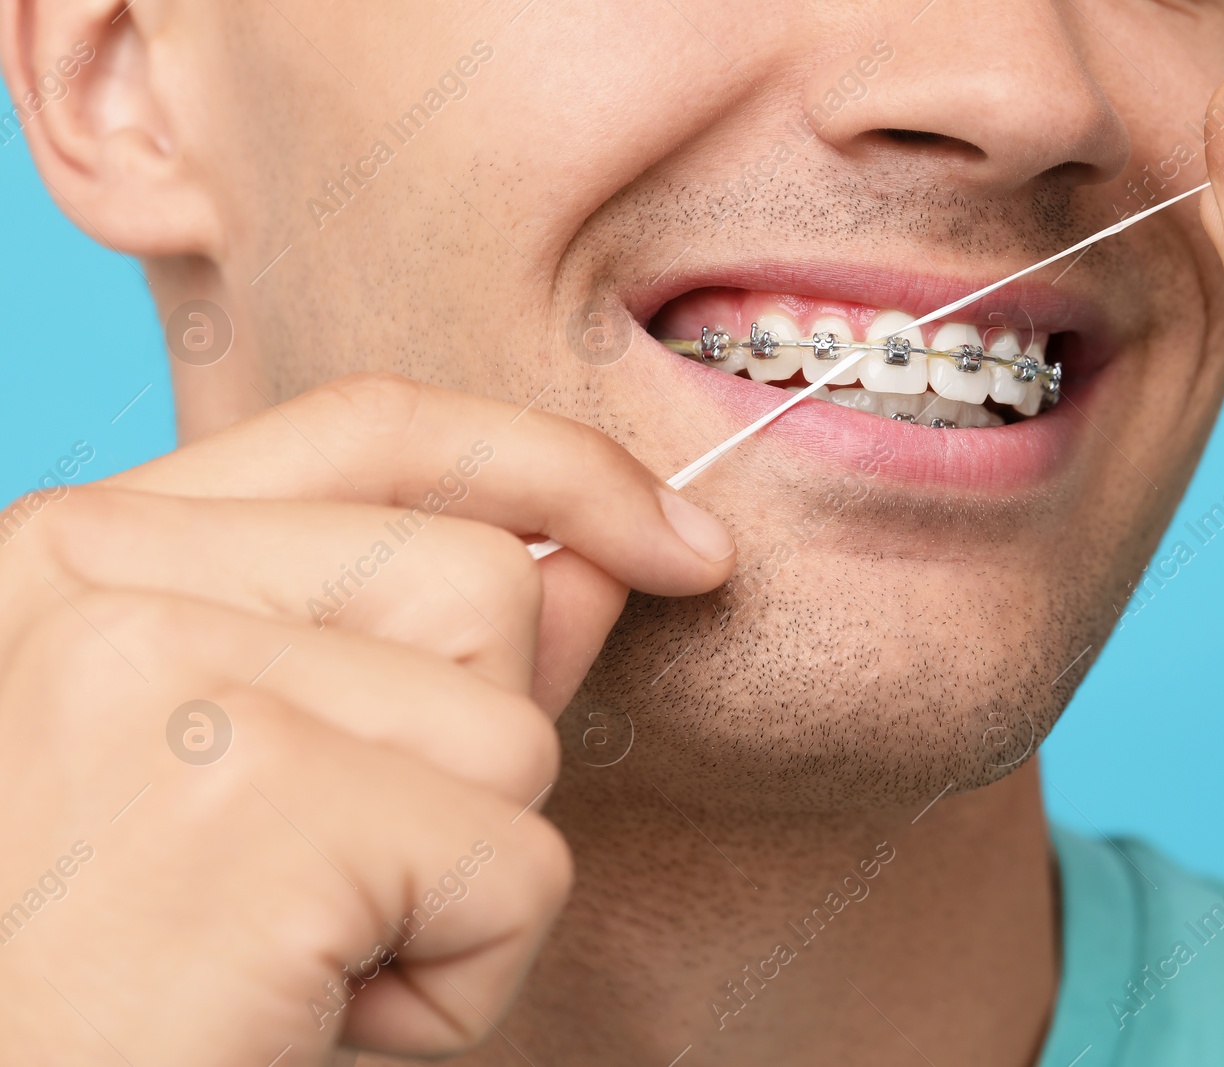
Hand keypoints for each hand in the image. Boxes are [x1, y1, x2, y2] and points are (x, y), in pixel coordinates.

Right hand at [0, 374, 734, 1064]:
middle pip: (485, 583)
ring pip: (513, 732)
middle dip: (476, 752)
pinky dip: (462, 981)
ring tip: (296, 957)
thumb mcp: (249, 776)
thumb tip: (596, 556)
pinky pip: (517, 869)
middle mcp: (107, 571)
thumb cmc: (111, 980)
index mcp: (86, 546)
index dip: (551, 467)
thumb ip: (409, 646)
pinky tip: (308, 1018)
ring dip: (456, 879)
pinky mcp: (255, 801)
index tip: (671, 539)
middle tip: (327, 881)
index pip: (375, 428)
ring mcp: (170, 669)